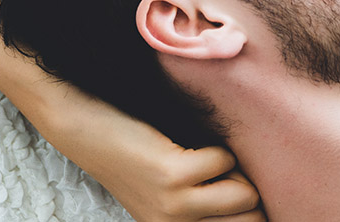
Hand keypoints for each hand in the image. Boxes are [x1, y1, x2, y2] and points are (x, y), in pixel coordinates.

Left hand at [38, 86, 264, 221]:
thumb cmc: (130, 150)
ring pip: (245, 194)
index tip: (243, 192)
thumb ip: (203, 200)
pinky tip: (185, 141)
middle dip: (248, 190)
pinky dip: (213, 145)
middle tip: (224, 171)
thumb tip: (256, 192)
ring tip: (204, 155)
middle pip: (252, 220)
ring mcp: (173, 206)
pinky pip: (224, 160)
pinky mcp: (172, 177)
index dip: (251, 212)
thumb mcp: (165, 190)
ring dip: (233, 168)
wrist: (83, 128)